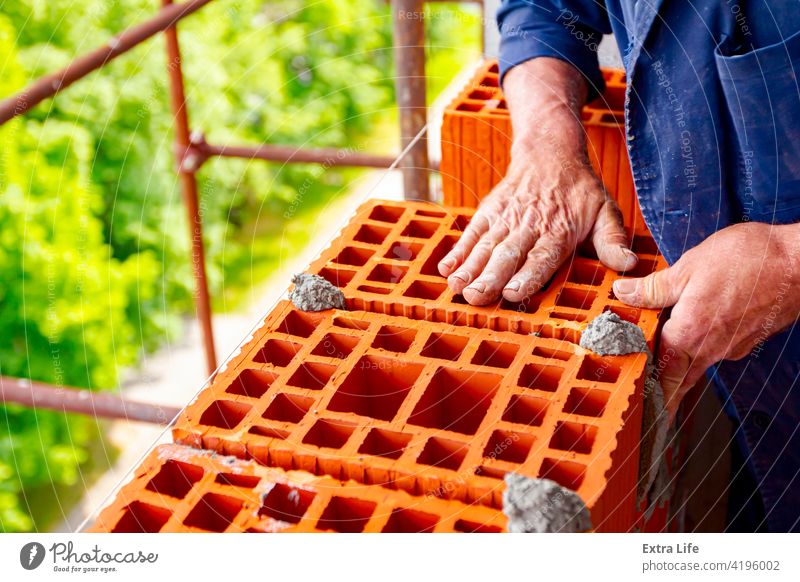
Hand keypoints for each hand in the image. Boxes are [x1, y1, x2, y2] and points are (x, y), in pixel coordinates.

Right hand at [437, 58, 637, 304]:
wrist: (549, 151)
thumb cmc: (579, 190)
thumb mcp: (605, 211)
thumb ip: (613, 241)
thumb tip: (629, 265)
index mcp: (559, 229)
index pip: (542, 256)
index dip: (526, 275)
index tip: (512, 293)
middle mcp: (530, 225)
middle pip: (508, 254)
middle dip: (490, 277)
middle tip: (476, 297)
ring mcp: (506, 218)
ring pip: (486, 246)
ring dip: (470, 268)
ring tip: (456, 288)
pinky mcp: (488, 213)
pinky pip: (472, 233)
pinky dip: (458, 251)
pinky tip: (445, 269)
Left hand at [612, 222, 799, 420]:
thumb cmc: (749, 260)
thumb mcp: (688, 268)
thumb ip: (653, 288)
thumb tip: (622, 293)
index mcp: (690, 334)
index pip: (661, 375)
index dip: (649, 394)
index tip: (641, 412)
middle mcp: (712, 348)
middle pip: (680, 379)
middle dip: (664, 393)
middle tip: (649, 406)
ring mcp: (734, 346)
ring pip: (699, 362)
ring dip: (681, 364)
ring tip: (661, 361)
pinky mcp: (749, 337)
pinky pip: (718, 348)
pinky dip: (703, 345)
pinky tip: (696, 330)